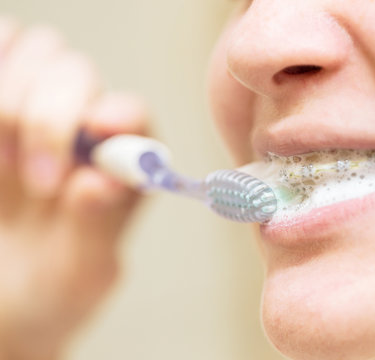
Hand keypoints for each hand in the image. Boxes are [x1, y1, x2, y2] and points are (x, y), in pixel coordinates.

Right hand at [0, 17, 147, 359]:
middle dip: (49, 117)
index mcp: (123, 164)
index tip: (96, 129)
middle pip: (75, 71)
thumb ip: (96, 231)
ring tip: (4, 169)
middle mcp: (83, 128)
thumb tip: (96, 181)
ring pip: (33, 51)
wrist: (4, 298)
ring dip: (9, 102)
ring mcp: (33, 108)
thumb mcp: (79, 276)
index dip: (116, 113)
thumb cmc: (52, 286)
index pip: (130, 114)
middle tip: (37, 182)